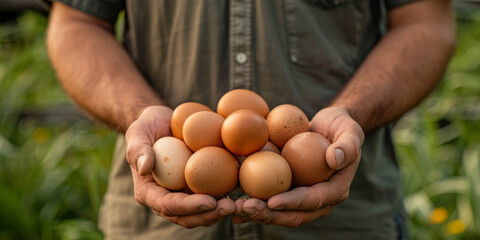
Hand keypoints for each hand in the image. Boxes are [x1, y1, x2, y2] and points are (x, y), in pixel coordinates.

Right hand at [125, 105, 235, 227]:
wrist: (163, 122)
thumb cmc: (148, 126)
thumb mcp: (138, 132)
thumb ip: (138, 149)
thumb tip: (145, 167)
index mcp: (149, 192)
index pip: (167, 205)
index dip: (188, 207)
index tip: (208, 201)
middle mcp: (167, 198)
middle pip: (187, 217)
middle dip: (209, 215)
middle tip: (229, 207)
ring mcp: (184, 195)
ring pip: (202, 212)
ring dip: (221, 211)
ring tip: (239, 204)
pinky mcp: (198, 187)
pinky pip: (213, 195)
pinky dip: (227, 196)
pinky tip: (243, 190)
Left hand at [232, 106, 363, 226]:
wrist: (330, 127)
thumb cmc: (342, 127)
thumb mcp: (351, 131)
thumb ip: (347, 146)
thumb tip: (334, 158)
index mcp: (334, 190)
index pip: (313, 200)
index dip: (292, 203)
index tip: (272, 201)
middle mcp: (317, 200)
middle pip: (293, 214)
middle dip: (268, 214)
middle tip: (246, 207)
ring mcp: (300, 196)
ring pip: (277, 212)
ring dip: (255, 213)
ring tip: (234, 208)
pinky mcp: (287, 190)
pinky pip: (268, 199)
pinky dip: (251, 202)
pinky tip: (231, 203)